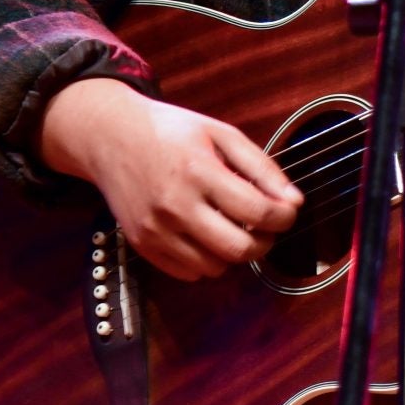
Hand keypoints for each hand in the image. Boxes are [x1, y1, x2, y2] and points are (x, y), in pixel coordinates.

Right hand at [36, 77, 303, 280]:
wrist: (110, 137)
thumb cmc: (170, 132)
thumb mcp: (221, 134)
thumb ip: (261, 167)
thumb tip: (294, 202)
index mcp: (198, 171)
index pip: (257, 211)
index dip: (284, 217)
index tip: (288, 211)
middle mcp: (175, 205)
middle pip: (239, 248)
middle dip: (265, 242)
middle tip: (266, 227)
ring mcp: (155, 230)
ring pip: (216, 267)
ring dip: (234, 253)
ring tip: (234, 228)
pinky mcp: (142, 245)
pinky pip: (189, 273)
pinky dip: (207, 261)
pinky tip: (206, 235)